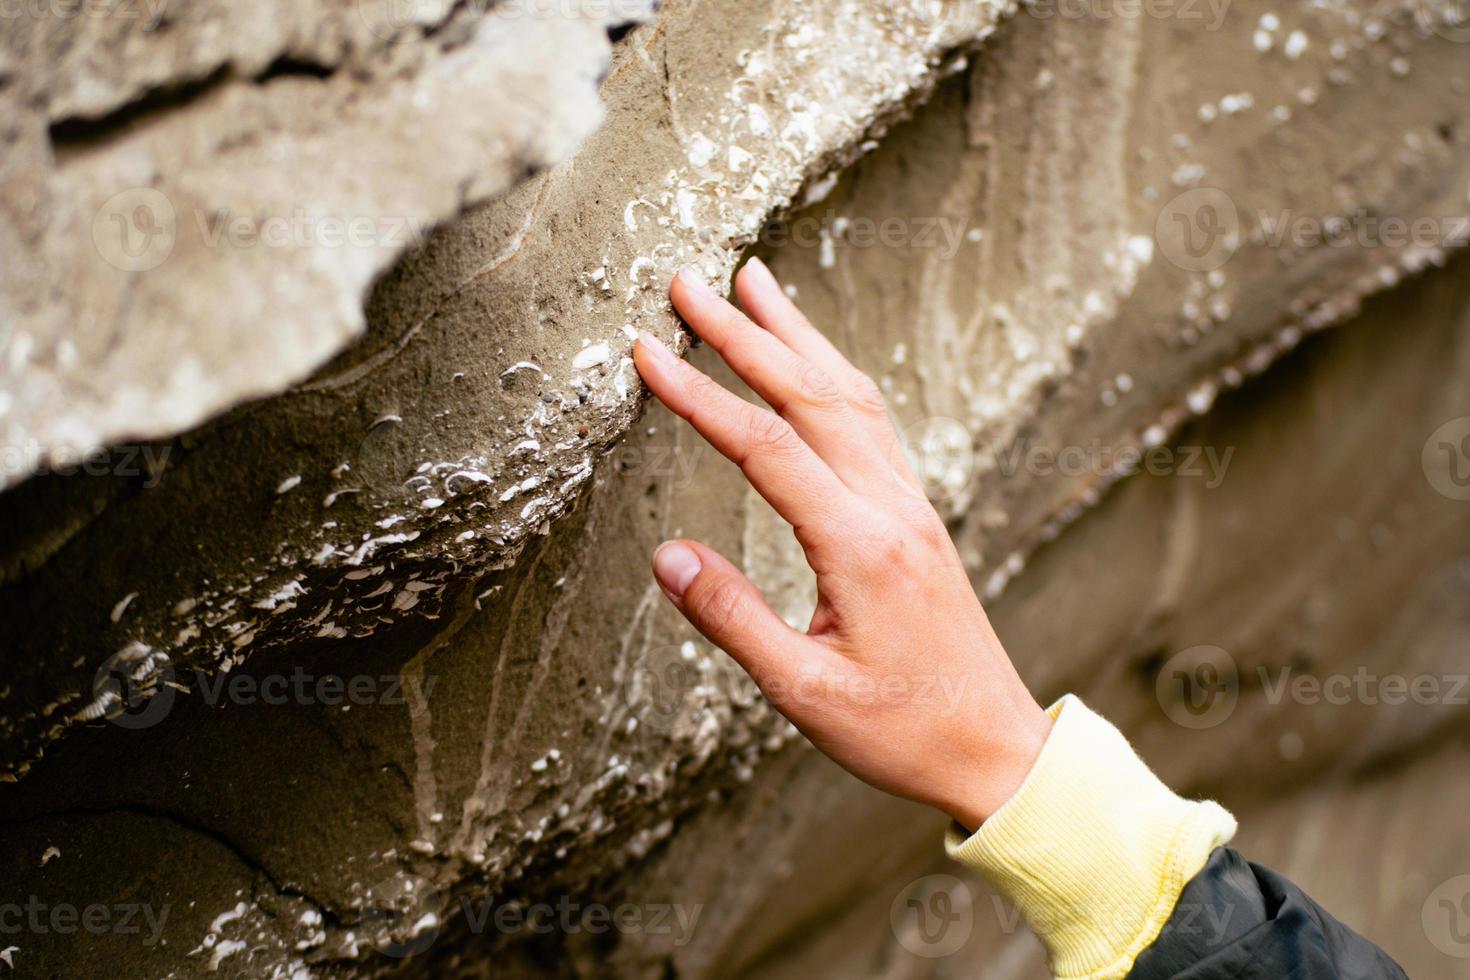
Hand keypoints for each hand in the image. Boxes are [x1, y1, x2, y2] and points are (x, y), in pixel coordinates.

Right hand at [633, 261, 1050, 830]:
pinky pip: (872, 420)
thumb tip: (667, 556)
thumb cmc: (904, 731)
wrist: (996, 748)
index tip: (648, 352)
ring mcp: (910, 505)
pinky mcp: (915, 515)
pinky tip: (814, 361)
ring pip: (850, 394)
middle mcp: (891, 509)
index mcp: (861, 547)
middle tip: (689, 283)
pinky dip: (833, 373)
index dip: (701, 396)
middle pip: (811, 395)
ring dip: (798, 334)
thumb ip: (733, 620)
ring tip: (755, 283)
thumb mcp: (805, 693)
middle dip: (745, 333)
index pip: (766, 448)